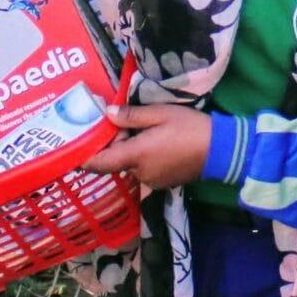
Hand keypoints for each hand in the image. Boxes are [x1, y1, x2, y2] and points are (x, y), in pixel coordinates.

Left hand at [85, 104, 212, 190]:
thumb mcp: (160, 114)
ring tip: (147, 131)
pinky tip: (159, 143)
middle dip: (117, 144)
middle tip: (127, 123)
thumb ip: (132, 116)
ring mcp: (152, 181)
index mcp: (136, 155)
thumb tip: (107, 113)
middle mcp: (140, 173)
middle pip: (116, 161)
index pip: (100, 163)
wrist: (221, 150)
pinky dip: (144, 158)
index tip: (76, 148)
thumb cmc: (190, 127)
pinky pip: (144, 170)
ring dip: (131, 151)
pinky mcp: (162, 183)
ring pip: (130, 166)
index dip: (85, 158)